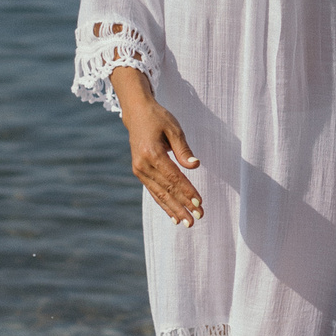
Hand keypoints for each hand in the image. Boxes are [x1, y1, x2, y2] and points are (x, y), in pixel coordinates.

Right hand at [111, 68, 203, 225]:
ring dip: (174, 209)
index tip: (199, 202)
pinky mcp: (140, 172)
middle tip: (197, 218)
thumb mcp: (174, 128)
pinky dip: (164, 205)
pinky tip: (174, 216)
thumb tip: (194, 166)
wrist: (136, 113)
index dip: (187, 191)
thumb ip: (183, 149)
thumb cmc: (158, 118)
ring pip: (159, 194)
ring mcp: (139, 170)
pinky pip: (154, 192)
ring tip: (187, 222)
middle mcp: (143, 165)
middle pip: (166, 189)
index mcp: (152, 153)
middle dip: (182, 205)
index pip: (173, 177)